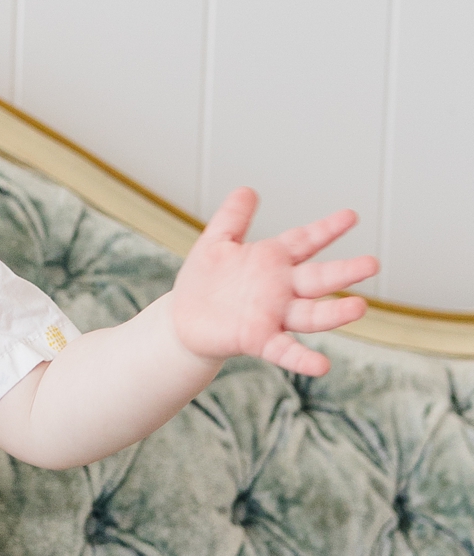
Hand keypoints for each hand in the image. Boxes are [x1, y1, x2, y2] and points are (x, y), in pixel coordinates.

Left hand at [170, 187, 378, 376]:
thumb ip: (233, 218)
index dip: (327, 230)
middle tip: (373, 264)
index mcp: (272, 260)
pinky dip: (302, 359)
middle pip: (318, 278)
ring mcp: (273, 315)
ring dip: (335, 313)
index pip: (305, 241)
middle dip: (345, 272)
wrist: (183, 320)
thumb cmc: (204, 282)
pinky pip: (285, 350)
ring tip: (360, 308)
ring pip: (310, 314)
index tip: (351, 216)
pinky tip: (323, 366)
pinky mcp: (258, 339)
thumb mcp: (216, 243)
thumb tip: (247, 189)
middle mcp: (280, 289)